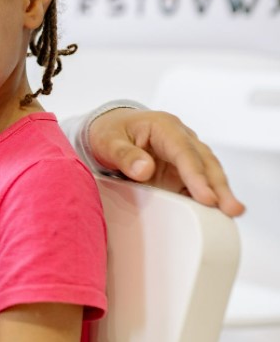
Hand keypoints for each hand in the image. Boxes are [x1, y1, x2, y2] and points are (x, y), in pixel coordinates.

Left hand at [88, 108, 244, 216]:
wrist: (109, 129)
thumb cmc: (110, 132)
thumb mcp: (108, 141)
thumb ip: (124, 155)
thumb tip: (144, 170)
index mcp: (165, 127)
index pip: (185, 152)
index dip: (196, 176)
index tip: (206, 197)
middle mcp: (181, 139)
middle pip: (206, 162)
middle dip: (219, 186)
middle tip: (232, 210)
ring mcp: (185, 155)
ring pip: (209, 172)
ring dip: (221, 193)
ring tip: (233, 214)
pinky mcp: (182, 171)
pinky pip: (199, 183)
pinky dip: (209, 197)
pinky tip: (217, 214)